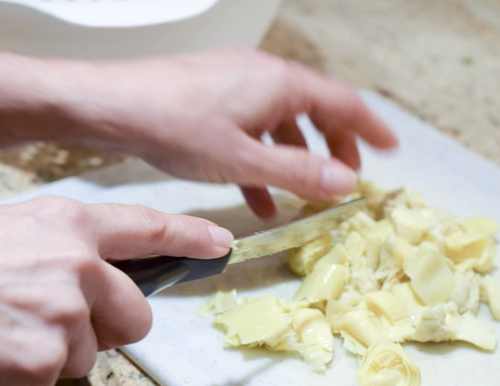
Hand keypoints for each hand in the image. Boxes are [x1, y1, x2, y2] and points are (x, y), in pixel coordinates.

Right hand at [0, 196, 232, 385]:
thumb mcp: (9, 227)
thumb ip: (64, 245)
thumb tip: (97, 273)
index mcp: (68, 226)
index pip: (149, 228)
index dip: (190, 235)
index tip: (220, 242)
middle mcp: (78, 269)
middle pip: (135, 313)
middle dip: (110, 324)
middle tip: (63, 320)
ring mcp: (65, 319)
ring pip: (89, 352)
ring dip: (56, 349)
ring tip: (5, 328)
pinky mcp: (45, 365)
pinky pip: (52, 378)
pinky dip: (26, 373)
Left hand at [72, 46, 397, 217]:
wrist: (109, 105)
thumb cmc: (174, 125)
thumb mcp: (242, 159)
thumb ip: (297, 173)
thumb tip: (346, 183)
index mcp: (280, 81)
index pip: (342, 101)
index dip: (369, 128)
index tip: (390, 150)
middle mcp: (261, 74)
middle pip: (313, 108)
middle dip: (332, 146)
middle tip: (345, 178)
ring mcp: (233, 83)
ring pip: (279, 120)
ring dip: (294, 157)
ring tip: (302, 195)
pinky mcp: (208, 96)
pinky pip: (248, 126)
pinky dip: (260, 157)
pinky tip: (257, 197)